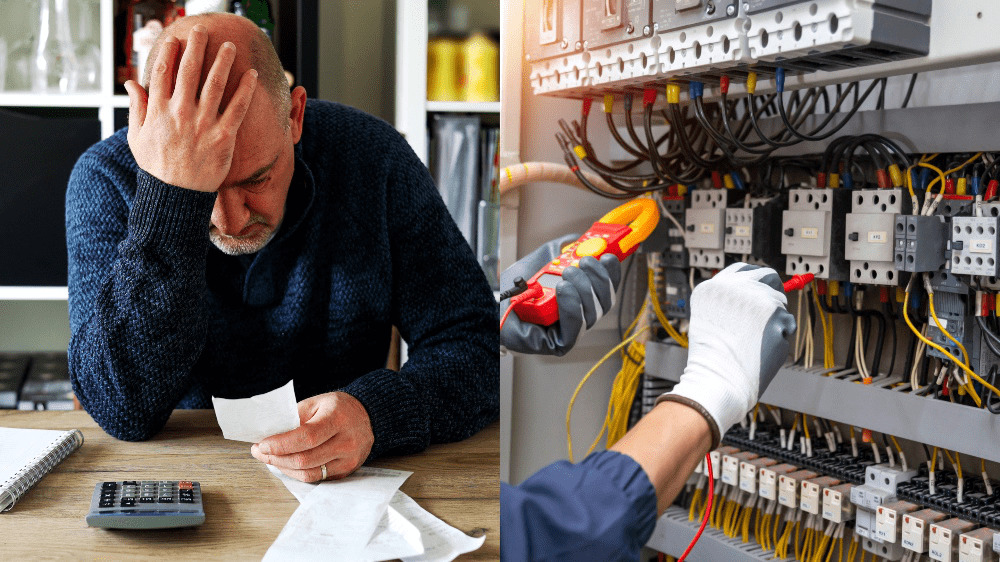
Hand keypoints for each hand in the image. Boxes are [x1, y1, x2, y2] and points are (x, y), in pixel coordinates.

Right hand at [123, 24, 257, 191]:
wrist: (176, 196)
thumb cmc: (157, 168)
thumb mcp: (137, 137)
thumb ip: (136, 108)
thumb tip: (130, 83)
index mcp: (158, 111)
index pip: (163, 72)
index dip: (169, 52)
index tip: (175, 39)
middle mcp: (180, 113)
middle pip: (189, 71)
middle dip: (196, 47)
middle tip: (203, 30)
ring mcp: (202, 124)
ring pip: (214, 84)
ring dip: (223, 61)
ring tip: (230, 46)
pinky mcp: (223, 136)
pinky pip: (237, 108)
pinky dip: (245, 90)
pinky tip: (252, 76)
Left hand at [250, 391, 374, 481]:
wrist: (368, 417)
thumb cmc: (338, 408)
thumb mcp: (316, 403)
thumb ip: (294, 418)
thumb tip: (269, 435)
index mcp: (338, 418)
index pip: (306, 437)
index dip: (281, 444)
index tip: (262, 445)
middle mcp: (347, 441)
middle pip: (305, 459)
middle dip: (276, 458)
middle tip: (261, 452)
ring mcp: (349, 459)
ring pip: (309, 473)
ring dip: (284, 468)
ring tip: (271, 458)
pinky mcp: (347, 470)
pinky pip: (317, 478)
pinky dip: (297, 473)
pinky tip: (288, 464)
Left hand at [500, 234, 621, 355]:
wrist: (489, 302)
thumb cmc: (513, 286)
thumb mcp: (543, 259)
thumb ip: (564, 249)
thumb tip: (582, 239)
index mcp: (580, 298)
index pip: (607, 289)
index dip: (612, 274)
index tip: (609, 256)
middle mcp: (578, 317)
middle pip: (605, 303)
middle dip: (599, 279)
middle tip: (584, 262)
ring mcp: (569, 332)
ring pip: (593, 315)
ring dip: (584, 289)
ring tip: (566, 274)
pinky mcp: (557, 345)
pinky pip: (575, 330)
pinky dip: (573, 307)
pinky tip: (564, 290)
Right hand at [658, 263, 795, 446]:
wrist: (718, 380)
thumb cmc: (712, 359)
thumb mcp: (710, 319)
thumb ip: (730, 301)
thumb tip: (759, 293)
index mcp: (713, 287)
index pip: (743, 269)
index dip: (756, 278)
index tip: (763, 286)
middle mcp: (733, 287)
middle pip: (768, 277)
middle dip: (774, 291)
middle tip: (773, 309)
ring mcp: (756, 298)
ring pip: (780, 303)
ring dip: (775, 320)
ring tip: (755, 342)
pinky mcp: (776, 314)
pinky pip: (788, 323)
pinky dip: (781, 336)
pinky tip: (763, 348)